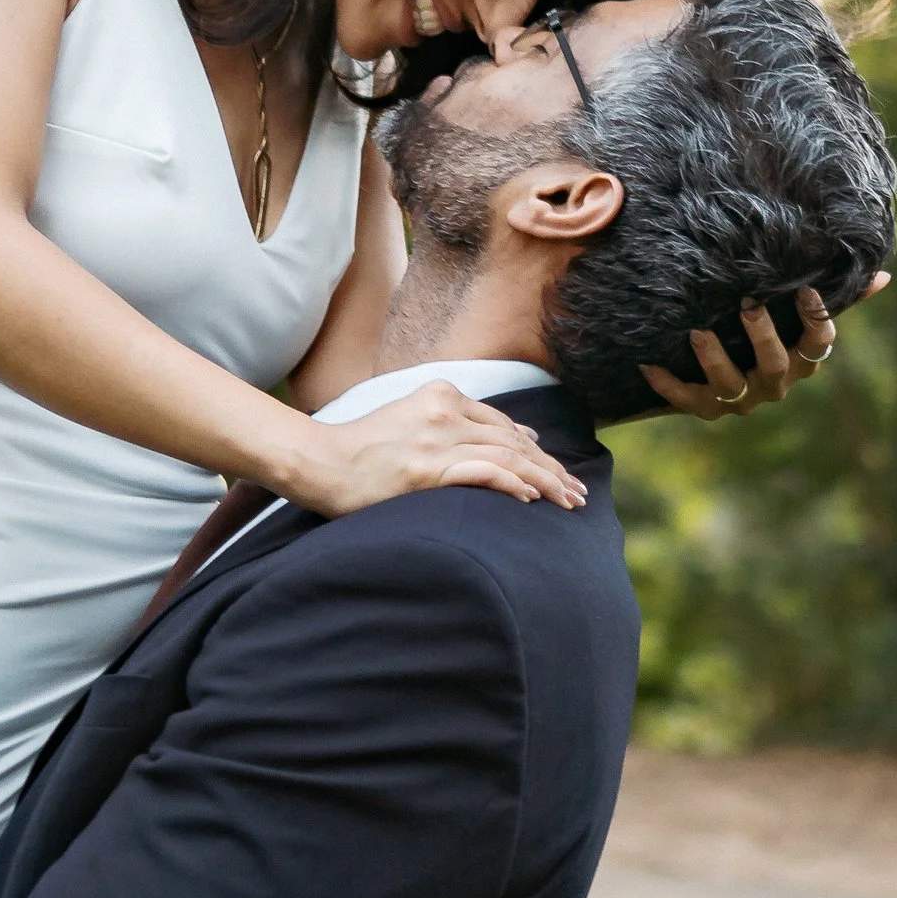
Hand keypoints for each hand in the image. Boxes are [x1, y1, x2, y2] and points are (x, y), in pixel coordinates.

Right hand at [291, 381, 587, 515]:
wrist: (318, 461)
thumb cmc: (361, 449)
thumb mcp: (410, 419)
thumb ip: (452, 424)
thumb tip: (509, 445)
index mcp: (441, 394)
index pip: (503, 425)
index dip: (538, 451)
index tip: (559, 473)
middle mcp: (444, 411)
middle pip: (513, 441)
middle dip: (552, 470)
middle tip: (578, 494)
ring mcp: (436, 440)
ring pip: (507, 458)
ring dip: (544, 482)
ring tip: (568, 502)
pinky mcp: (426, 469)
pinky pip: (482, 474)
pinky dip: (512, 484)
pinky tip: (532, 498)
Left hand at [641, 273, 890, 420]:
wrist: (712, 375)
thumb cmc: (761, 332)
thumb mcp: (794, 314)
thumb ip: (837, 296)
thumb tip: (883, 274)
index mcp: (800, 359)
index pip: (819, 343)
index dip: (816, 318)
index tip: (804, 288)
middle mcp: (775, 383)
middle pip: (776, 365)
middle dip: (763, 337)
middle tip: (749, 306)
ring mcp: (741, 398)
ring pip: (732, 385)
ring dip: (714, 359)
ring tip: (697, 332)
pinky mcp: (707, 407)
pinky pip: (687, 399)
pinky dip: (669, 384)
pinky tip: (648, 363)